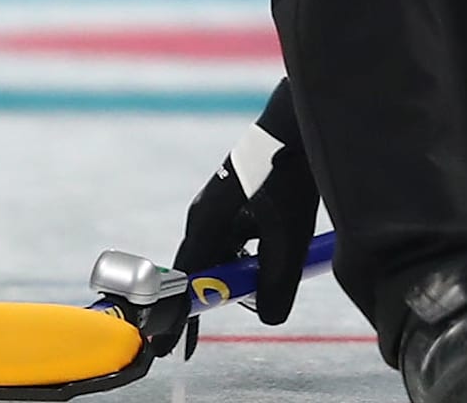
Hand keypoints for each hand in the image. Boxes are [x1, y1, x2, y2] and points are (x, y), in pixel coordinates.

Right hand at [167, 87, 318, 348]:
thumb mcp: (288, 235)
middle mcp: (205, 215)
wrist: (301, 118)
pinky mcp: (239, 195)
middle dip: (213, 296)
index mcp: (206, 224)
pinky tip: (280, 244)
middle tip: (218, 321)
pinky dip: (254, 250)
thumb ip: (277, 281)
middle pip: (202, 269)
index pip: (183, 283)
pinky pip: (239, 235)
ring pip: (225, 252)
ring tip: (269, 274)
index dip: (175, 317)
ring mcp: (220, 203)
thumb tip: (268, 319)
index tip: (164, 347)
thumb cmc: (289, 171)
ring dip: (242, 269)